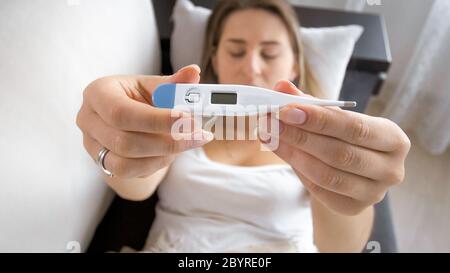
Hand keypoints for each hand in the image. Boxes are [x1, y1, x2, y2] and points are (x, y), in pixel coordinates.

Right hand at [76, 65, 212, 178]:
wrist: (127, 118)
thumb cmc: (139, 97)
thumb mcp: (154, 86)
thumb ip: (173, 83)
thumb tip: (194, 72)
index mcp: (98, 93)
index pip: (122, 112)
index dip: (157, 120)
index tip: (189, 120)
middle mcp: (88, 119)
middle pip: (125, 142)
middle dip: (168, 142)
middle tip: (199, 136)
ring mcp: (92, 144)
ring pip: (125, 163)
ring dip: (163, 156)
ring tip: (187, 143)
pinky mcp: (101, 162)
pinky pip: (129, 172)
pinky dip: (155, 164)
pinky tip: (172, 153)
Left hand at [265, 80, 410, 215]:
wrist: (354, 175)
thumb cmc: (346, 139)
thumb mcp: (334, 119)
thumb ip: (310, 102)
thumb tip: (282, 87)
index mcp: (394, 139)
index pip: (355, 128)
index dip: (320, 119)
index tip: (286, 109)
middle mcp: (391, 169)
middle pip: (340, 153)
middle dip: (301, 136)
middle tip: (271, 123)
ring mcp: (374, 193)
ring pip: (327, 175)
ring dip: (293, 154)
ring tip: (270, 137)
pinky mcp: (354, 208)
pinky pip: (320, 190)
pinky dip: (299, 171)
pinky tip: (285, 154)